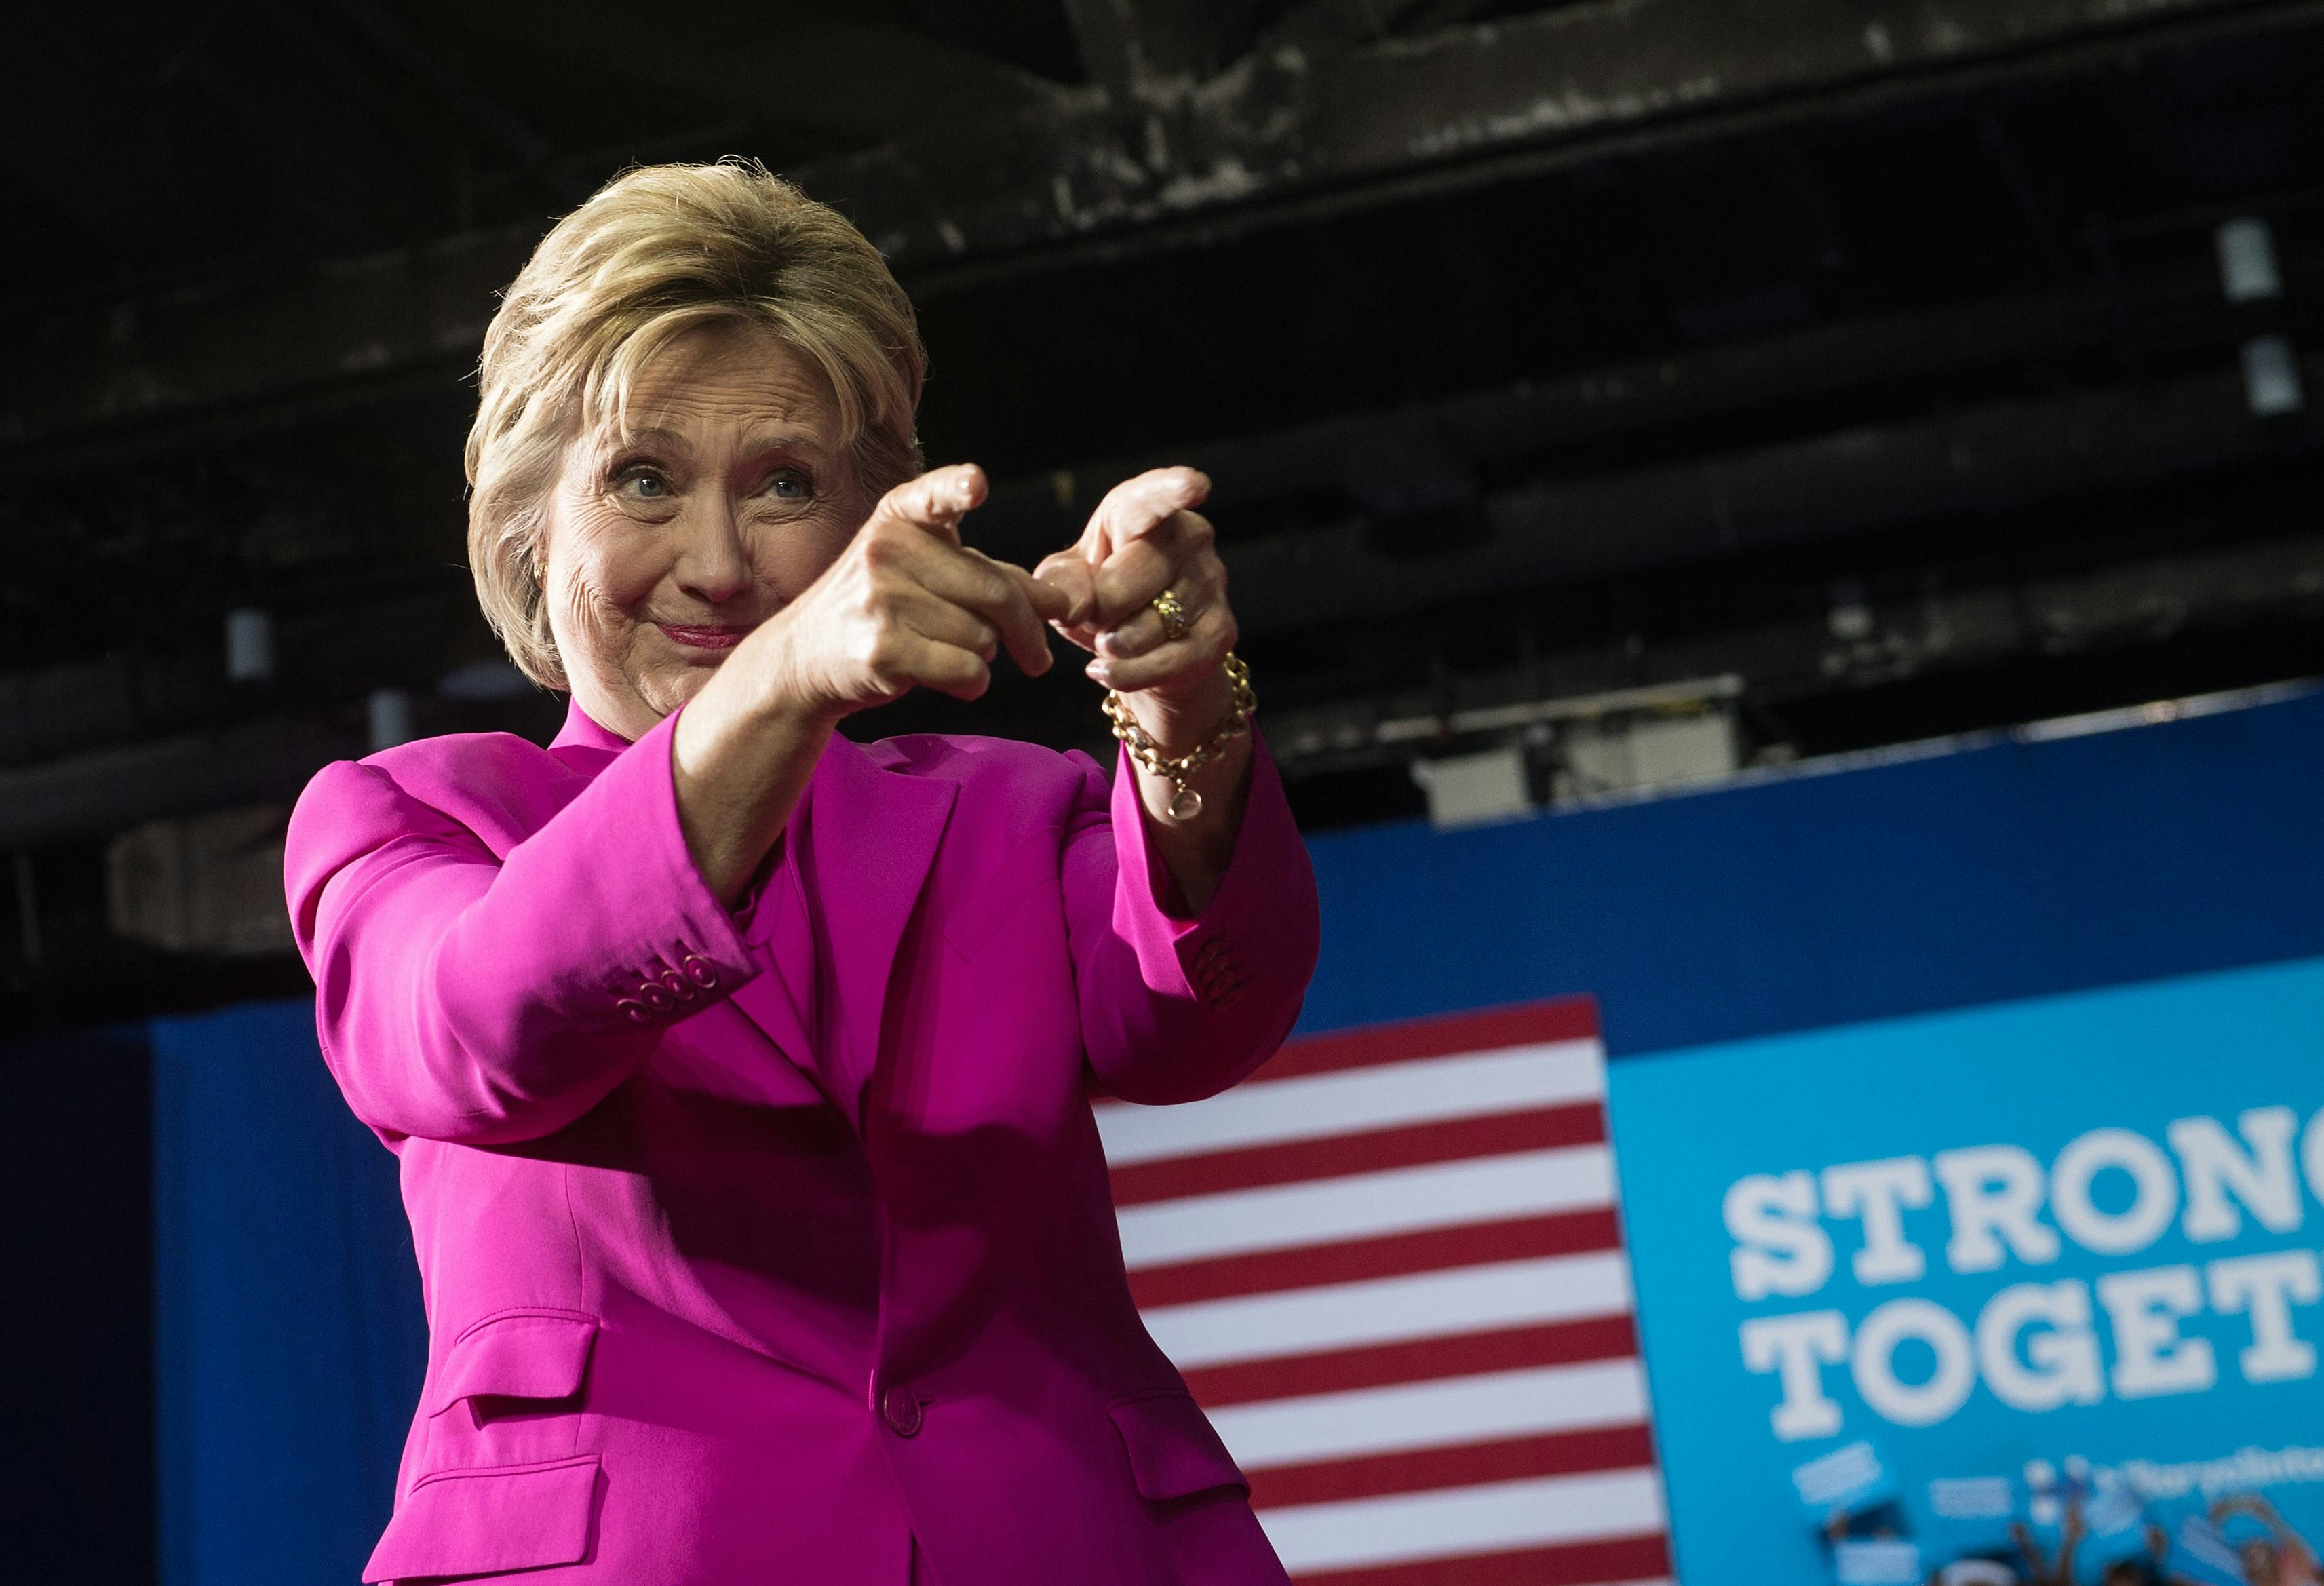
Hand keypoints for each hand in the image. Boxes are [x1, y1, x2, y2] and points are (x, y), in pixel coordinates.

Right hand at [754, 463, 1066, 720]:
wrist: (805, 657)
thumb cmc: (885, 609)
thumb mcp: (929, 574)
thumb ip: (995, 577)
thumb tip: (1063, 601)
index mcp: (900, 516)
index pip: (934, 496)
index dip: (957, 488)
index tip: (976, 484)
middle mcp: (887, 549)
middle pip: (995, 591)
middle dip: (1027, 631)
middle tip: (1038, 658)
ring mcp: (880, 599)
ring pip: (983, 637)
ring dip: (985, 657)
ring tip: (949, 652)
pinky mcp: (881, 649)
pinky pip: (967, 670)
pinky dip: (972, 684)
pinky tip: (950, 679)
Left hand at [1035, 466, 1236, 751]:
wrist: (1141, 651)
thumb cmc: (1101, 598)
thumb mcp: (1070, 584)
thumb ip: (1063, 584)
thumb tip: (1076, 607)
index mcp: (1144, 514)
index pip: (1153, 499)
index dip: (1170, 490)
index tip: (1191, 484)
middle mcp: (1189, 537)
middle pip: (1137, 574)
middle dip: (1103, 606)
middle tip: (1094, 616)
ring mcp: (1211, 582)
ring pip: (1153, 623)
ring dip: (1116, 644)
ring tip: (1106, 642)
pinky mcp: (1221, 631)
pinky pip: (1172, 660)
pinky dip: (1130, 673)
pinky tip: (1104, 671)